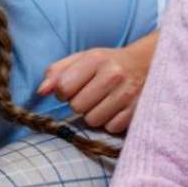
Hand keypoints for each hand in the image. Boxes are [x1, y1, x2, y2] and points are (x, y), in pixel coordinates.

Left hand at [36, 32, 157, 133]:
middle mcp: (113, 75)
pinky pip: (110, 128)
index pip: (63, 87)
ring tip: (102, 101)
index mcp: (96, 59)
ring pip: (92, 120)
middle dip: (79, 103)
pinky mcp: (137, 110)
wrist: (146, 64)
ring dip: (93, 114)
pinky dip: (109, 121)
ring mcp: (127, 94)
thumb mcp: (82, 59)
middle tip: (90, 94)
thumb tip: (41, 91)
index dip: (63, 92)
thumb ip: (57, 72)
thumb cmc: (107, 63)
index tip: (72, 88)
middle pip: (77, 106)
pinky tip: (115, 109)